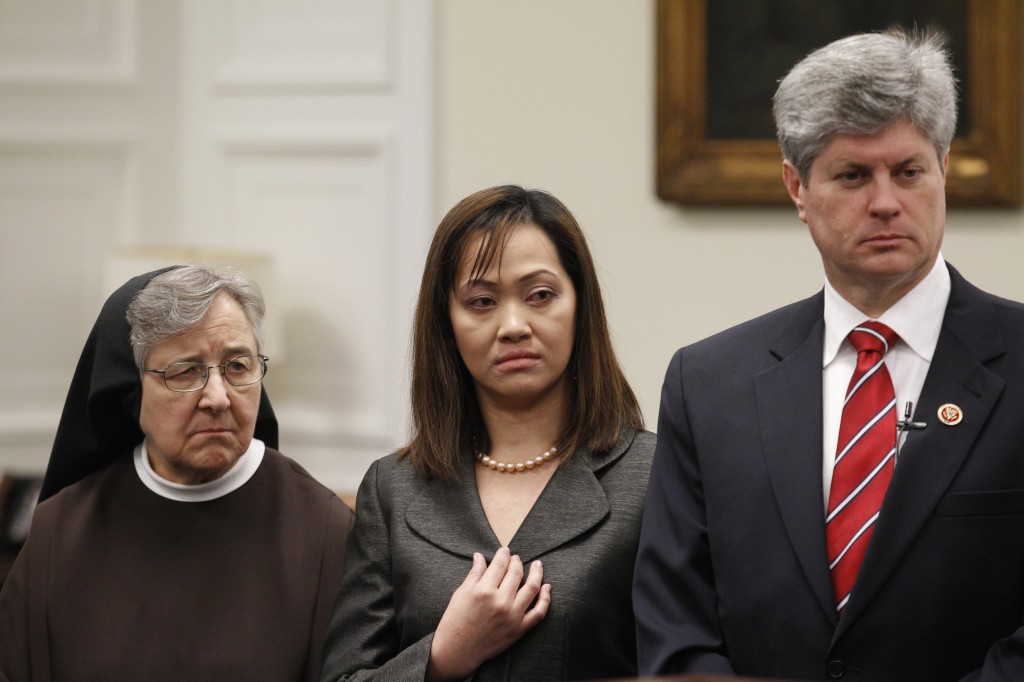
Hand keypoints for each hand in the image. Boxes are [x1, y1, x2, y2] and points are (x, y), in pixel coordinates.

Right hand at [426, 547, 550, 680]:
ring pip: (532, 588)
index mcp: (483, 590)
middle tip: (516, 558)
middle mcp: (500, 602)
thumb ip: (474, 573)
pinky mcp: (519, 630)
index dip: (504, 554)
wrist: (457, 651)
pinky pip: (539, 612)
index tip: (505, 550)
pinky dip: (546, 598)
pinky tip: (547, 587)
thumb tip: (480, 555)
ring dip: (537, 573)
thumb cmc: (455, 621)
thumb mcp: (461, 593)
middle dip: (517, 561)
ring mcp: (512, 616)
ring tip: (537, 565)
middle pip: (516, 573)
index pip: (500, 564)